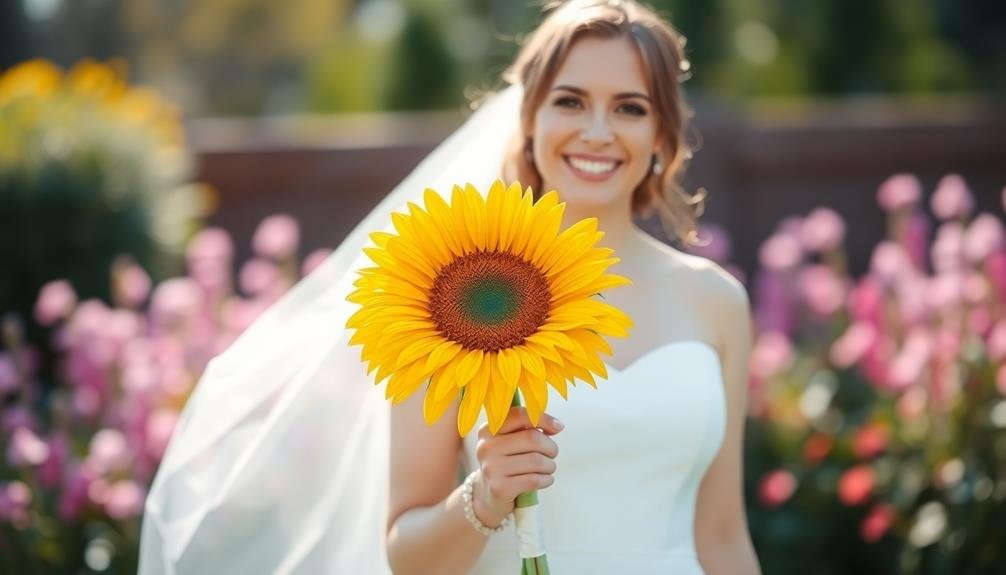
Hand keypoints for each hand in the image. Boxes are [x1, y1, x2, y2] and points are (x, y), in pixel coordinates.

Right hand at [471, 407, 563, 526]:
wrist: (489, 494)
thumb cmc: (508, 462)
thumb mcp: (511, 441)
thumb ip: (529, 428)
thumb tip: (556, 426)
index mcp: (488, 430)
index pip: (520, 416)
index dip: (543, 419)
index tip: (558, 427)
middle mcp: (486, 447)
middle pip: (532, 438)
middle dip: (550, 447)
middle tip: (552, 453)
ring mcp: (491, 468)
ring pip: (536, 461)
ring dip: (550, 465)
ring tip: (548, 468)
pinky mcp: (499, 488)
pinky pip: (534, 480)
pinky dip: (547, 479)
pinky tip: (546, 480)